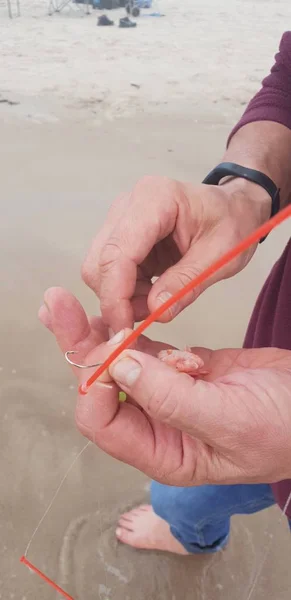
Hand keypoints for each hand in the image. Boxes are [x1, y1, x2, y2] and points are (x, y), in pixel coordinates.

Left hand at [39, 288, 290, 485]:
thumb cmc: (283, 427)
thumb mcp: (228, 420)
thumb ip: (170, 398)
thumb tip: (117, 366)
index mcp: (162, 451)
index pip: (104, 420)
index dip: (96, 382)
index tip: (112, 346)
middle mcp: (158, 425)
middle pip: (102, 386)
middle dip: (79, 346)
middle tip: (57, 307)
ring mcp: (171, 394)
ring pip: (122, 363)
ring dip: (103, 333)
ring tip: (84, 303)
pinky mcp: (186, 369)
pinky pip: (151, 349)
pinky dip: (144, 334)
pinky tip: (146, 325)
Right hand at [82, 176, 269, 331]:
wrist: (233, 208)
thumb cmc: (232, 223)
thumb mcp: (220, 257)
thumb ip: (187, 284)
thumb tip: (156, 312)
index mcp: (155, 199)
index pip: (119, 252)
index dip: (116, 294)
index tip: (124, 329)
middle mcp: (128, 205)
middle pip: (100, 262)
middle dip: (117, 298)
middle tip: (150, 316)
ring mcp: (120, 219)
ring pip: (99, 269)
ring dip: (122, 296)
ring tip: (158, 301)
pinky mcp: (120, 235)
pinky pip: (109, 271)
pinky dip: (126, 291)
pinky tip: (153, 292)